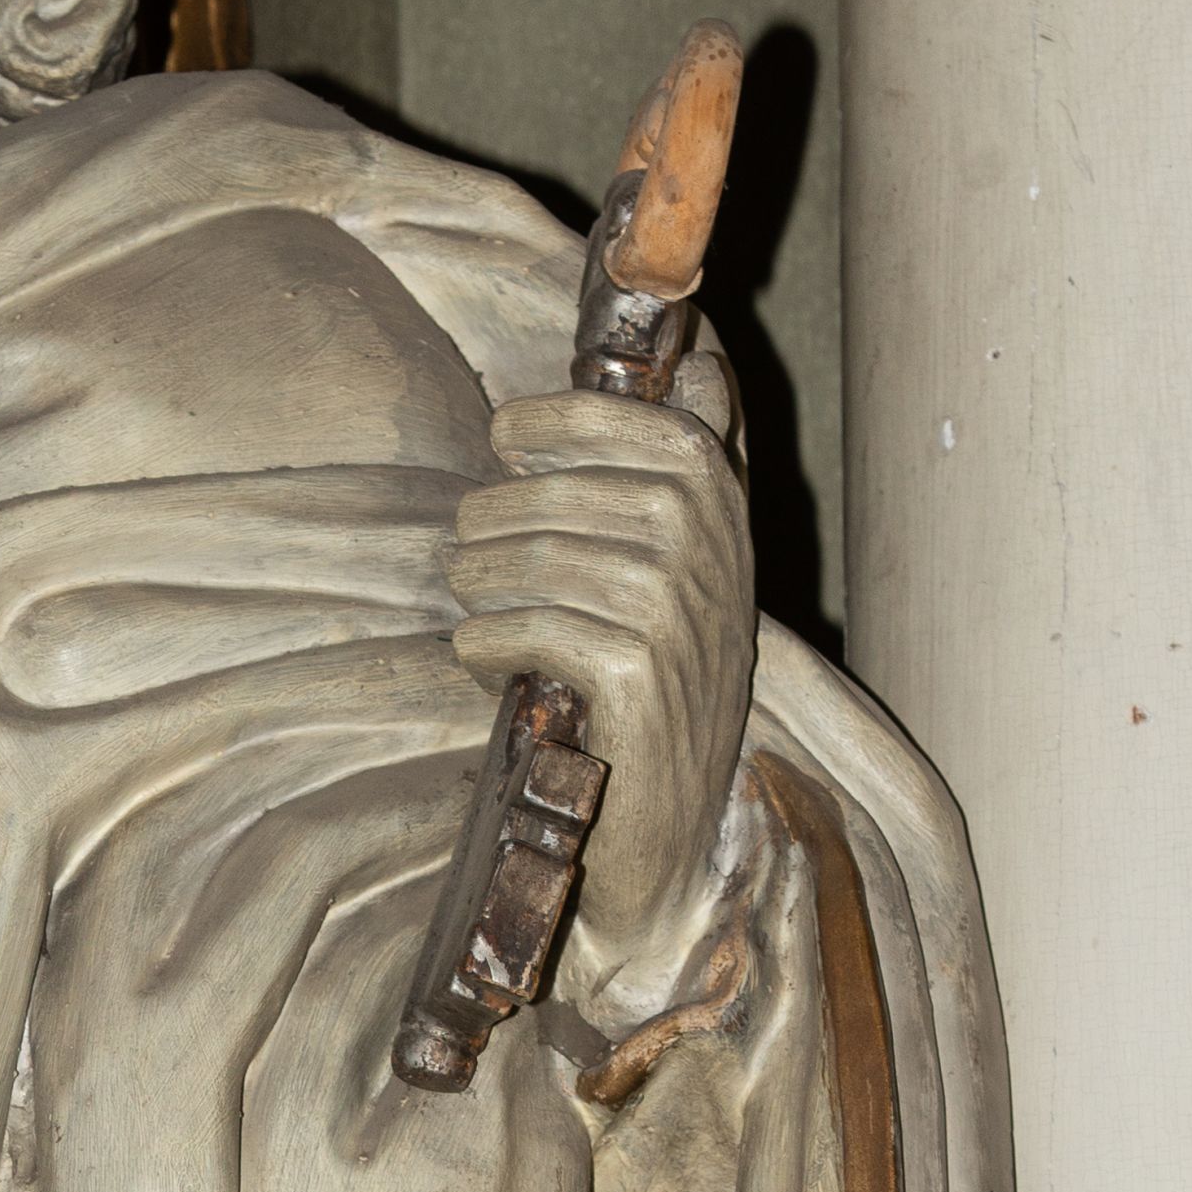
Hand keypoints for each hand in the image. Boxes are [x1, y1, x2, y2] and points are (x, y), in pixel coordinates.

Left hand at [445, 384, 755, 1003]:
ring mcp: (678, 617)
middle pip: (572, 492)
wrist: (675, 833)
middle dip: (496, 513)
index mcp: (726, 516)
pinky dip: (485, 641)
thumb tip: (701, 359)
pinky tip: (479, 656)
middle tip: (465, 546)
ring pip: (541, 558)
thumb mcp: (693, 572)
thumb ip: (694, 471)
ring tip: (465, 597)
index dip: (565, 418)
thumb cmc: (665, 688)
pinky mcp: (636, 678)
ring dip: (478, 576)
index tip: (506, 435)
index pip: (648, 426)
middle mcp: (711, 557)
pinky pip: (531, 627)